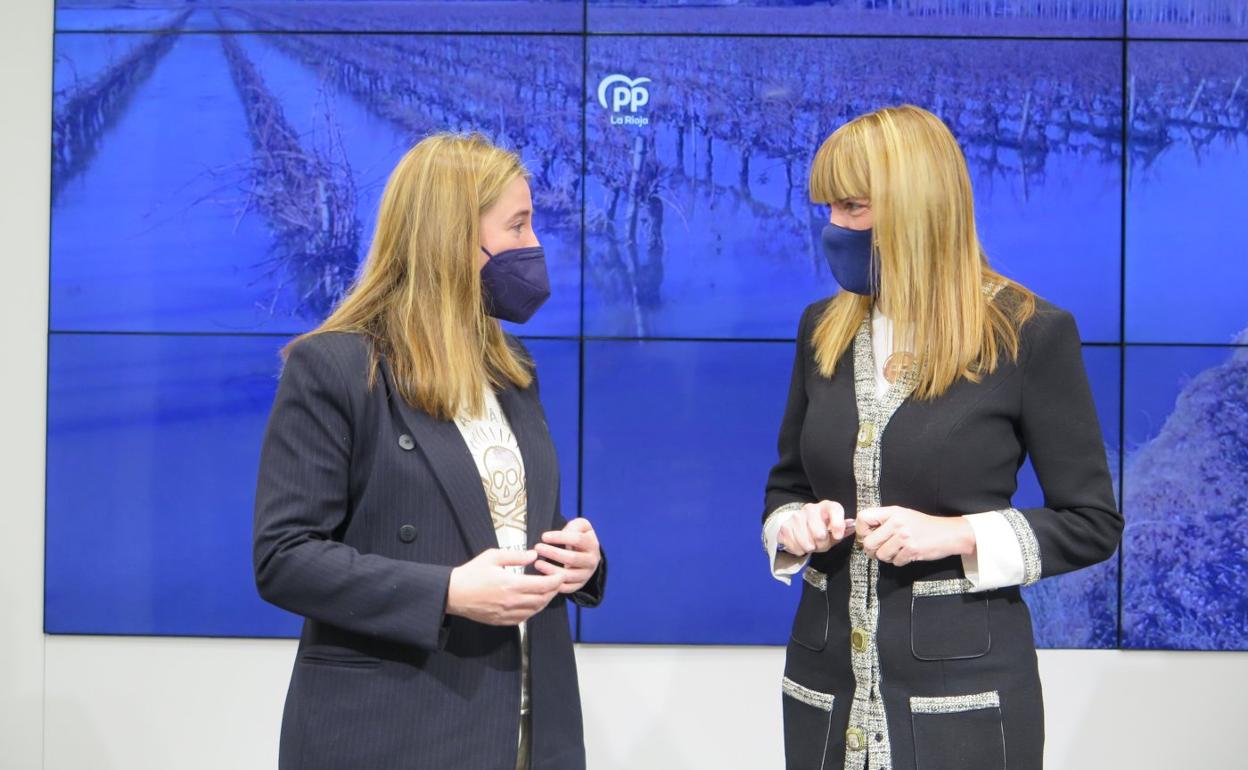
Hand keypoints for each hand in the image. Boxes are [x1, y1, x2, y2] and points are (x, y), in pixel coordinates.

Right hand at [446, 549, 563, 624]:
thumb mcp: (492, 557)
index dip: (556, 580)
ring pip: (535, 610)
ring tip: (547, 590)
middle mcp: (512, 601)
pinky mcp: (501, 621)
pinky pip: (524, 618)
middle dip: (554, 590)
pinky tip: (532, 602)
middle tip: (556, 581)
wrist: (452, 594)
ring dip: (545, 601)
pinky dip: (533, 610)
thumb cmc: (471, 573)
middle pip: (543, 599)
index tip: (560, 573)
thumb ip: (516, 556)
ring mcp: (507, 613)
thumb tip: (534, 555)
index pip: (544, 585)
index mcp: (511, 584)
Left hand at [534, 518, 601, 594]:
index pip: (577, 540)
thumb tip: (563, 534)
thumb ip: (574, 526)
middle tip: (538, 548)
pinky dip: (554, 584)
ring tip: (537, 563)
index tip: (544, 536)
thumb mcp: (581, 526)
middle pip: (572, 558)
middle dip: (553, 553)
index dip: (560, 537)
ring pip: (568, 575)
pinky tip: (543, 577)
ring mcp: (586, 575)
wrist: (586, 555)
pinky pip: (566, 587)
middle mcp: (592, 561)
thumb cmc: (579, 537)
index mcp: (592, 544)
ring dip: (551, 570)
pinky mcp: (578, 585)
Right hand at [777, 501, 852, 557]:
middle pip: (819, 533)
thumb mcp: (835, 529)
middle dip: (822, 544)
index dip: (837, 524)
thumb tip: (851, 527)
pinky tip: (800, 544)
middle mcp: (811, 508)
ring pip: (806, 543)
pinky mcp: (785, 526)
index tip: (838, 536)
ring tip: (811, 544)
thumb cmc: (822, 528)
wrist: (799, 525)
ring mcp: (796, 516)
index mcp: (827, 506)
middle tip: (821, 543)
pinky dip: (799, 550)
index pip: (834, 510)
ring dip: (810, 548)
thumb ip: (843, 530)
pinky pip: (794, 546)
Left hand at [856, 506, 974, 566]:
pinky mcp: (912, 550)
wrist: (949, 533)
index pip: (863, 518)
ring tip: (896, 551)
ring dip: (887, 556)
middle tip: (879, 549)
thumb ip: (884, 521)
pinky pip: (895, 561)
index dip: (861, 530)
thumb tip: (863, 534)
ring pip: (880, 554)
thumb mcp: (903, 515)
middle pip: (868, 541)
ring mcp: (904, 537)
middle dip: (871, 550)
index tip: (867, 535)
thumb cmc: (924, 525)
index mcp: (892, 512)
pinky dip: (899, 561)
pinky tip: (906, 554)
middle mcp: (897, 523)